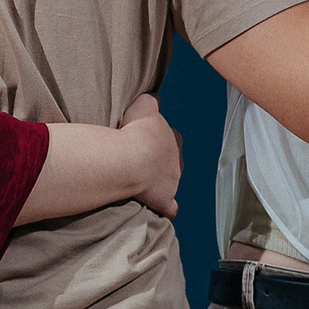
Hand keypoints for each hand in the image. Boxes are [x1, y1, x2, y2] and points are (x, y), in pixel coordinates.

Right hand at [119, 92, 182, 218]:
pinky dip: (166, 208)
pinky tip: (160, 209)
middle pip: (171, 160)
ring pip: (170, 182)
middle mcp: (177, 159)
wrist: (130, 158)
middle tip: (138, 161)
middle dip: (158, 161)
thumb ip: (150, 101)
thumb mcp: (143, 105)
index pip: (169, 137)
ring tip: (140, 183)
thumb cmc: (135, 130)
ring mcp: (173, 181)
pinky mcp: (164, 199)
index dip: (154, 139)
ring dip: (158, 183)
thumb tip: (153, 100)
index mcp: (173, 137)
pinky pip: (170, 207)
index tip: (140, 140)